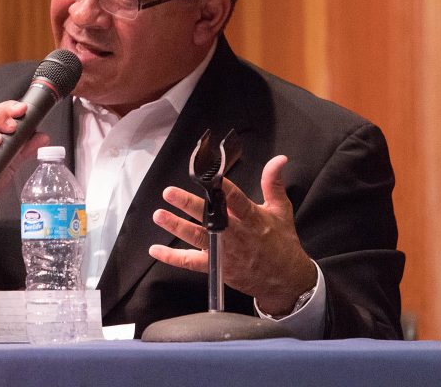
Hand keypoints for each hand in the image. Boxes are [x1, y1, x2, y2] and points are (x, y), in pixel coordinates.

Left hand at [148, 155, 316, 315]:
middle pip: (210, 218)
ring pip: (197, 238)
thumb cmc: (282, 242)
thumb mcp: (281, 210)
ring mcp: (224, 252)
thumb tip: (279, 159)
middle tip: (170, 192)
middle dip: (189, 205)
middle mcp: (235, 235)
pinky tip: (155, 249)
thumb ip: (274, 183)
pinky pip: (191, 262)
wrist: (286, 281)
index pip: (236, 201)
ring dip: (176, 227)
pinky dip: (171, 258)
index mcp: (252, 219)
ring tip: (159, 215)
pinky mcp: (216, 267)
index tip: (211, 178)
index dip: (224, 189)